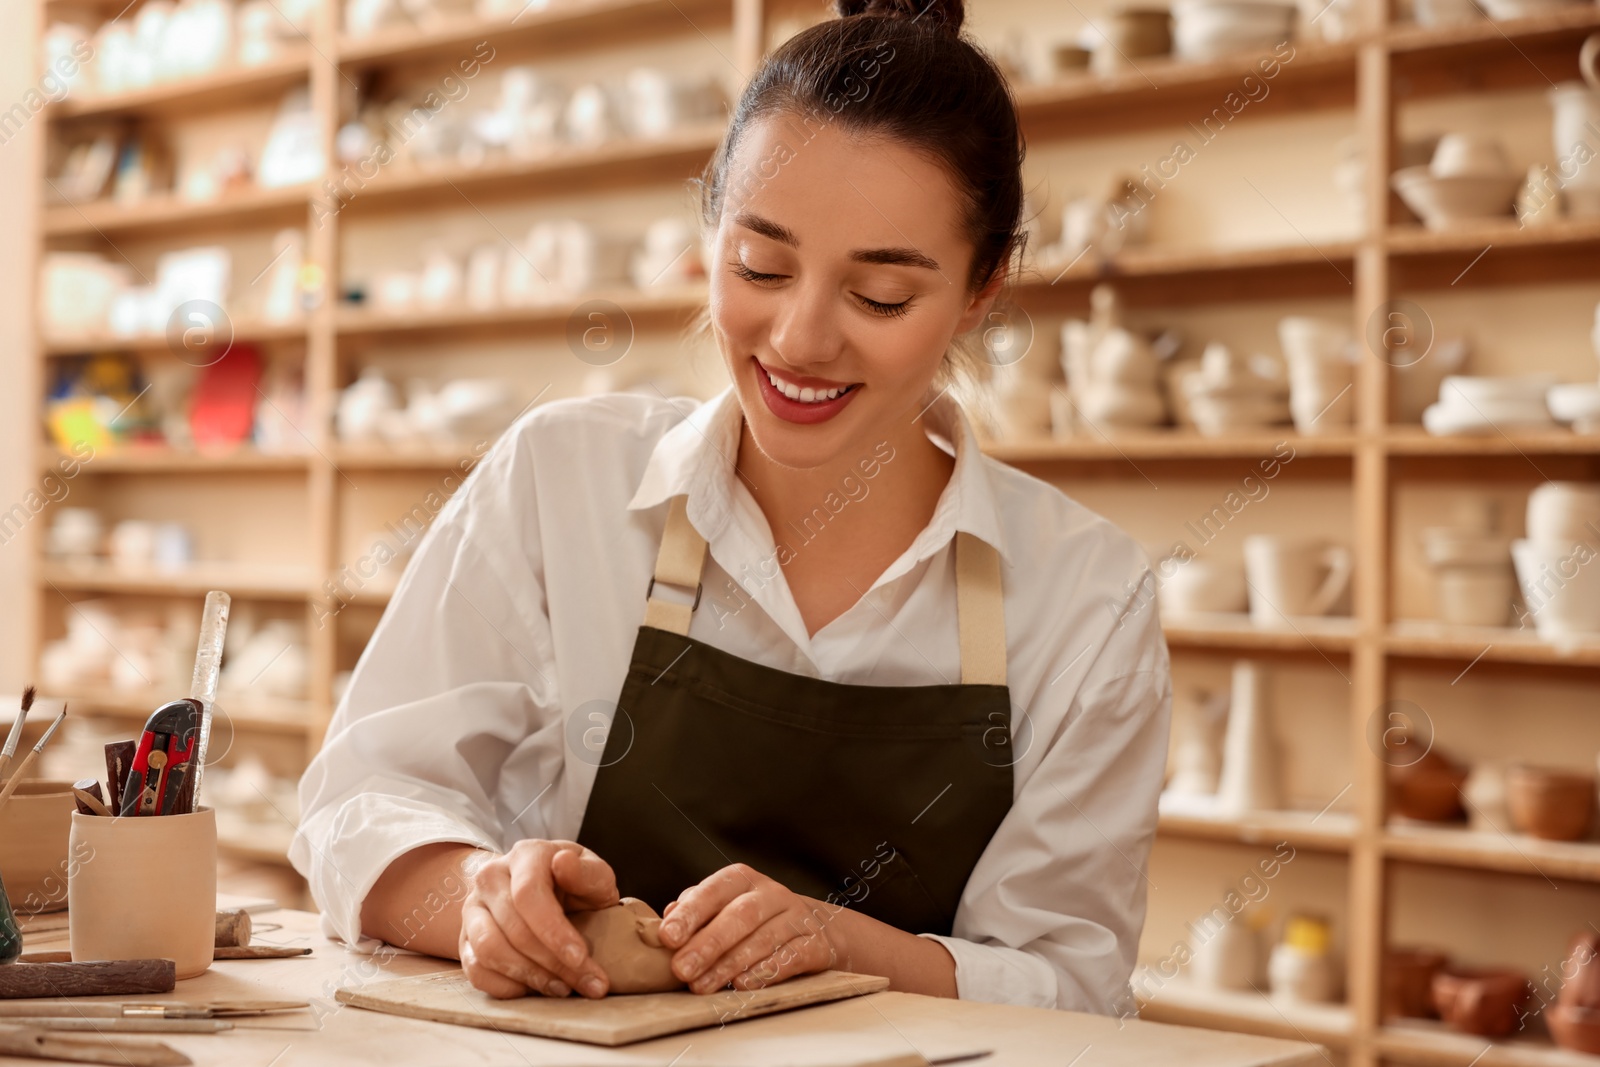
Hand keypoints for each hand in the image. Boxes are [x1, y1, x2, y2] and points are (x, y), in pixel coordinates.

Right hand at [458, 839, 619, 999]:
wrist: (548, 892)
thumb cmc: (576, 886)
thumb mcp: (594, 875)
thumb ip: (588, 872)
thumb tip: (564, 863)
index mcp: (526, 855)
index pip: (528, 894)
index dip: (553, 930)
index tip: (580, 957)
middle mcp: (491, 877)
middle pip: (513, 927)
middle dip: (552, 962)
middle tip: (586, 983)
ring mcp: (473, 908)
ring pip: (489, 950)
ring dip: (529, 976)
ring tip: (562, 988)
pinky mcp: (465, 939)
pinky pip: (475, 970)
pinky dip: (506, 986)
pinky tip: (535, 989)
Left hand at [657, 863, 842, 994]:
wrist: (815, 929)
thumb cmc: (753, 921)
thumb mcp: (724, 908)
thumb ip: (696, 911)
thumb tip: (668, 915)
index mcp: (742, 880)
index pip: (714, 890)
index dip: (690, 913)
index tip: (667, 937)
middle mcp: (771, 893)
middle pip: (740, 915)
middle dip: (707, 944)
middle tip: (681, 969)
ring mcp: (797, 917)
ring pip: (763, 939)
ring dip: (729, 965)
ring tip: (702, 986)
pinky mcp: (815, 943)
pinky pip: (791, 957)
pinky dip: (765, 972)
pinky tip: (742, 985)